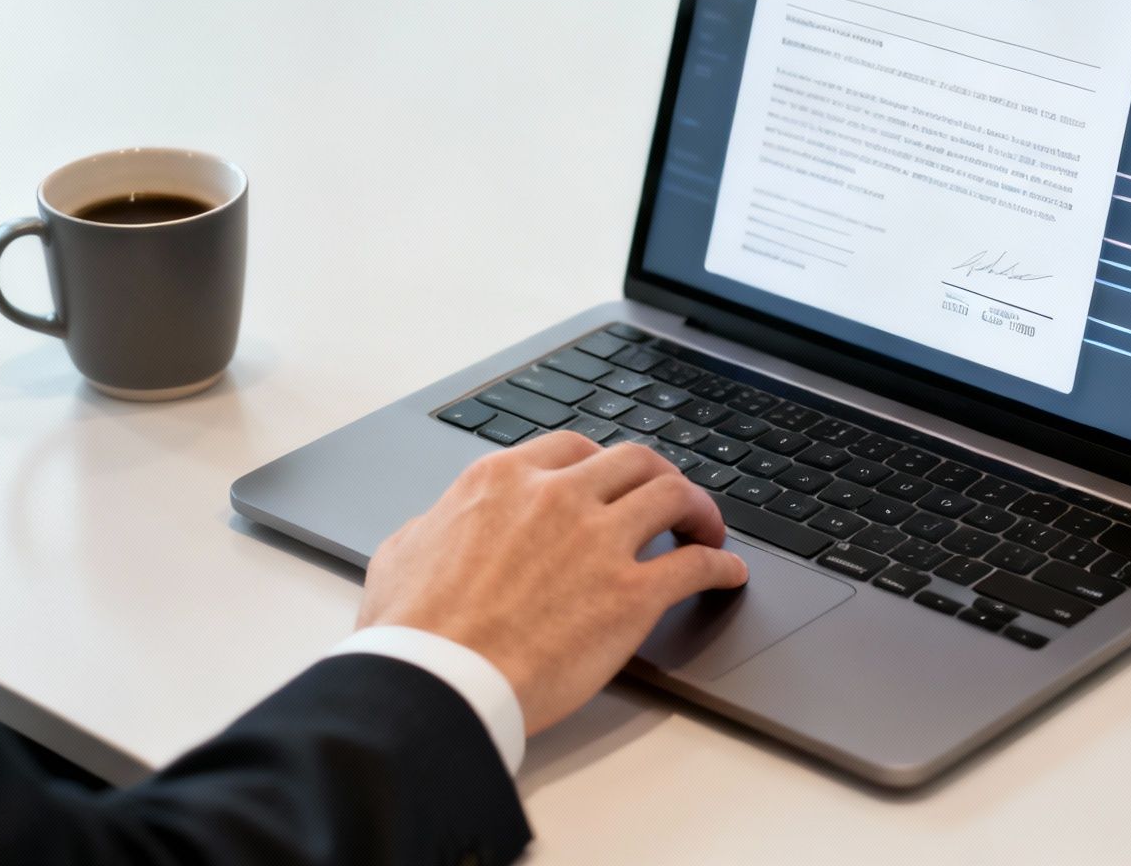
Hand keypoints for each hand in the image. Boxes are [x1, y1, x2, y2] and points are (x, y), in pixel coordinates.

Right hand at [354, 432, 749, 733]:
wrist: (437, 680)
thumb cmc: (412, 630)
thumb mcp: (403, 552)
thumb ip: (435, 526)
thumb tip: (440, 526)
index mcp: (502, 481)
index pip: (572, 449)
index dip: (602, 464)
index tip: (612, 482)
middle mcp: (556, 497)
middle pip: (633, 461)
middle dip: (658, 475)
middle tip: (669, 500)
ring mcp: (599, 541)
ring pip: (672, 494)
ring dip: (697, 508)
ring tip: (706, 528)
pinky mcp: (631, 594)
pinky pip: (696, 564)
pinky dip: (720, 564)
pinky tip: (728, 574)